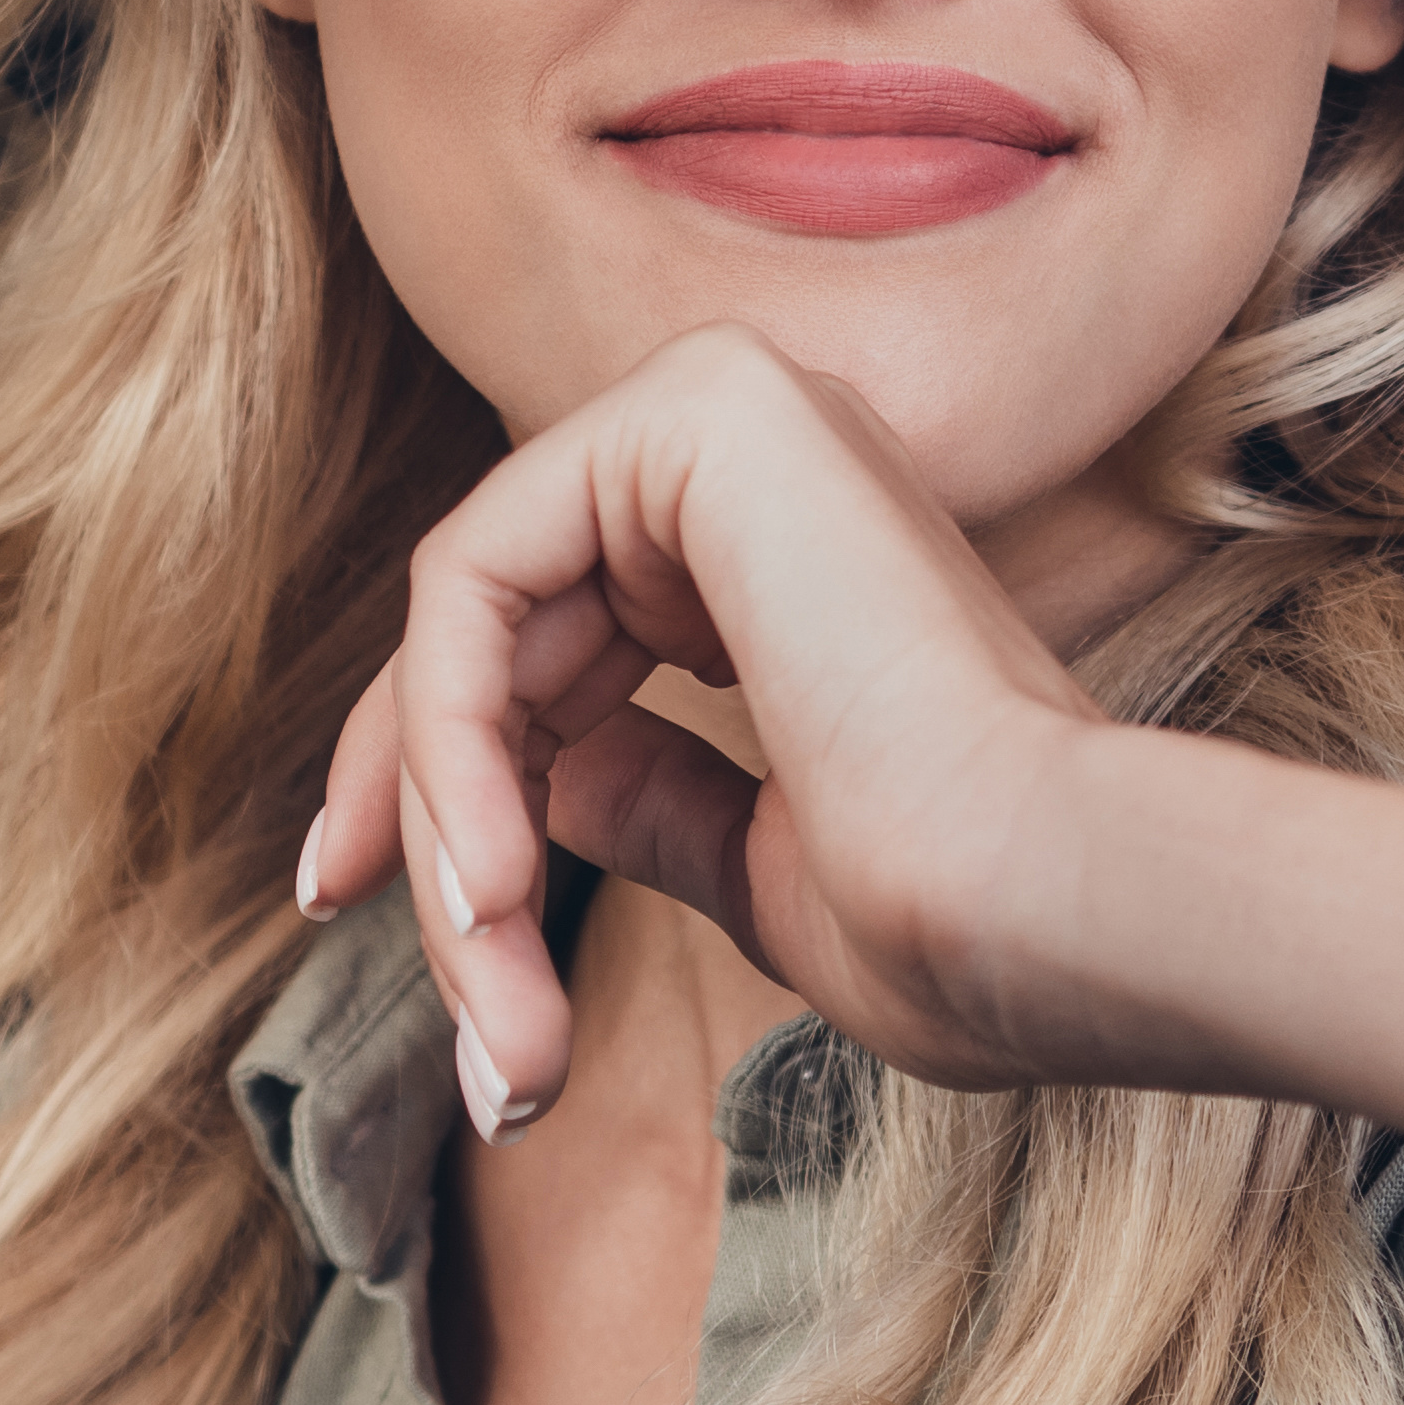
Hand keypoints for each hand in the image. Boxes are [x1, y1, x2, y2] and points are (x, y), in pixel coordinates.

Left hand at [290, 326, 1192, 1129]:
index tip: (355, 902)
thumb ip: (657, 798)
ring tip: (494, 986)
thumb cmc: (952, 926)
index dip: (434, 774)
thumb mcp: (763, 865)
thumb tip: (555, 777)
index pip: (542, 630)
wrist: (1048, 906)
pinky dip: (448, 736)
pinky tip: (490, 883)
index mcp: (794, 536)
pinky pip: (477, 574)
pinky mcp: (702, 409)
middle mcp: (764, 444)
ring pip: (470, 613)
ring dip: (447, 816)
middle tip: (435, 1000)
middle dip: (423, 814)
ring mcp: (735, 404)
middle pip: (489, 620)